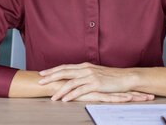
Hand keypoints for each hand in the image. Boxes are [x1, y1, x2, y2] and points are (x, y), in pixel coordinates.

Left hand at [38, 62, 154, 101]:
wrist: (126, 77)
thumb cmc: (111, 77)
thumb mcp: (96, 73)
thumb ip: (85, 74)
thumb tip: (75, 77)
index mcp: (84, 66)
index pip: (65, 67)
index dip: (53, 70)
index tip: (43, 73)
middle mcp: (86, 69)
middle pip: (64, 72)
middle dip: (51, 77)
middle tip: (39, 81)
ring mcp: (90, 76)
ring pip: (70, 82)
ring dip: (59, 90)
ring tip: (51, 96)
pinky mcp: (96, 84)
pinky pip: (80, 90)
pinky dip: (71, 95)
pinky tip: (65, 100)